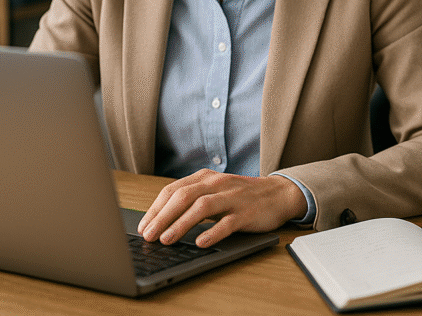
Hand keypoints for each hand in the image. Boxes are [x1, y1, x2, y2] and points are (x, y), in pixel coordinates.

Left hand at [137, 169, 306, 246]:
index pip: (173, 190)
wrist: (278, 194)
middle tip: (148, 235)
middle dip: (162, 217)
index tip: (143, 226)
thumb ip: (193, 200)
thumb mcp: (215, 191)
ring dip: (181, 224)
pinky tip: (200, 243)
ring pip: (202, 207)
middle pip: (183, 196)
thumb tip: (162, 220)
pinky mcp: (247, 212)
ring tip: (166, 239)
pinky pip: (227, 222)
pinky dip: (212, 233)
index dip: (155, 209)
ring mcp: (233, 197)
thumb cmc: (242, 196)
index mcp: (206, 177)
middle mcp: (217, 184)